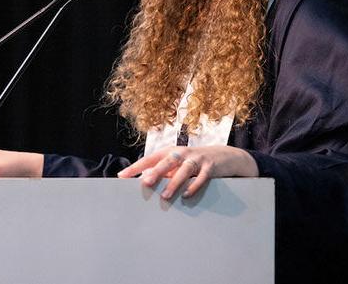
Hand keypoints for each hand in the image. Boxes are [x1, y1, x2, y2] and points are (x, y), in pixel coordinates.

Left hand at [117, 145, 257, 199]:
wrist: (224, 156)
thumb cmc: (195, 162)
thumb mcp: (178, 165)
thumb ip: (163, 171)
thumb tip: (143, 180)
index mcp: (171, 152)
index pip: (150, 158)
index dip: (136, 167)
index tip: (122, 176)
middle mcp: (182, 153)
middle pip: (167, 161)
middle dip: (155, 172)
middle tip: (144, 183)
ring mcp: (197, 159)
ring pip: (184, 170)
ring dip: (174, 183)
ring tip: (165, 196)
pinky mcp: (211, 167)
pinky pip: (202, 177)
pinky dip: (194, 186)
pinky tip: (187, 195)